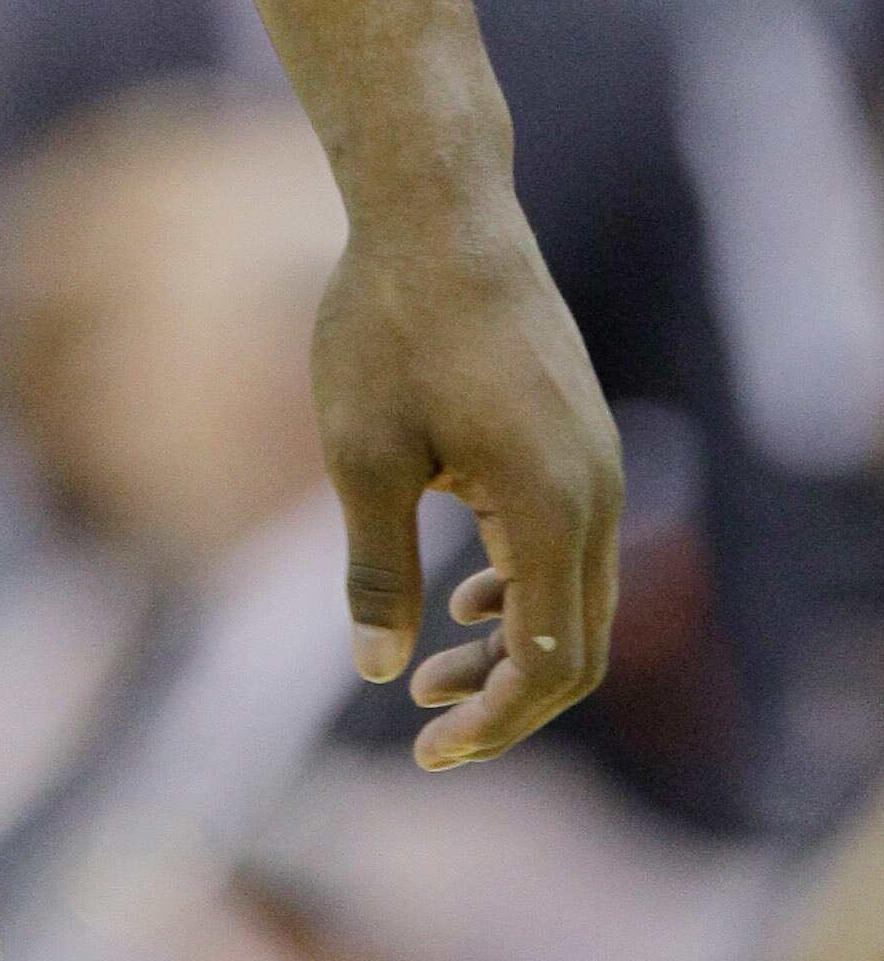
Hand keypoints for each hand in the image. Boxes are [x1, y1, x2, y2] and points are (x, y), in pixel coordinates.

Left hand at [314, 175, 620, 766]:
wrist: (437, 210)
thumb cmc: (388, 324)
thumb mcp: (363, 454)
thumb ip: (376, 569)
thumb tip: (379, 672)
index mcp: (551, 509)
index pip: (550, 662)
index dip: (495, 722)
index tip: (427, 750)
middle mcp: (597, 492)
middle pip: (578, 642)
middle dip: (505, 697)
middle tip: (426, 729)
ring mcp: (595, 459)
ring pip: (575, 592)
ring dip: (510, 643)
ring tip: (429, 672)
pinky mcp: (577, 432)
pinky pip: (568, 540)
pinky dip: (521, 585)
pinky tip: (461, 595)